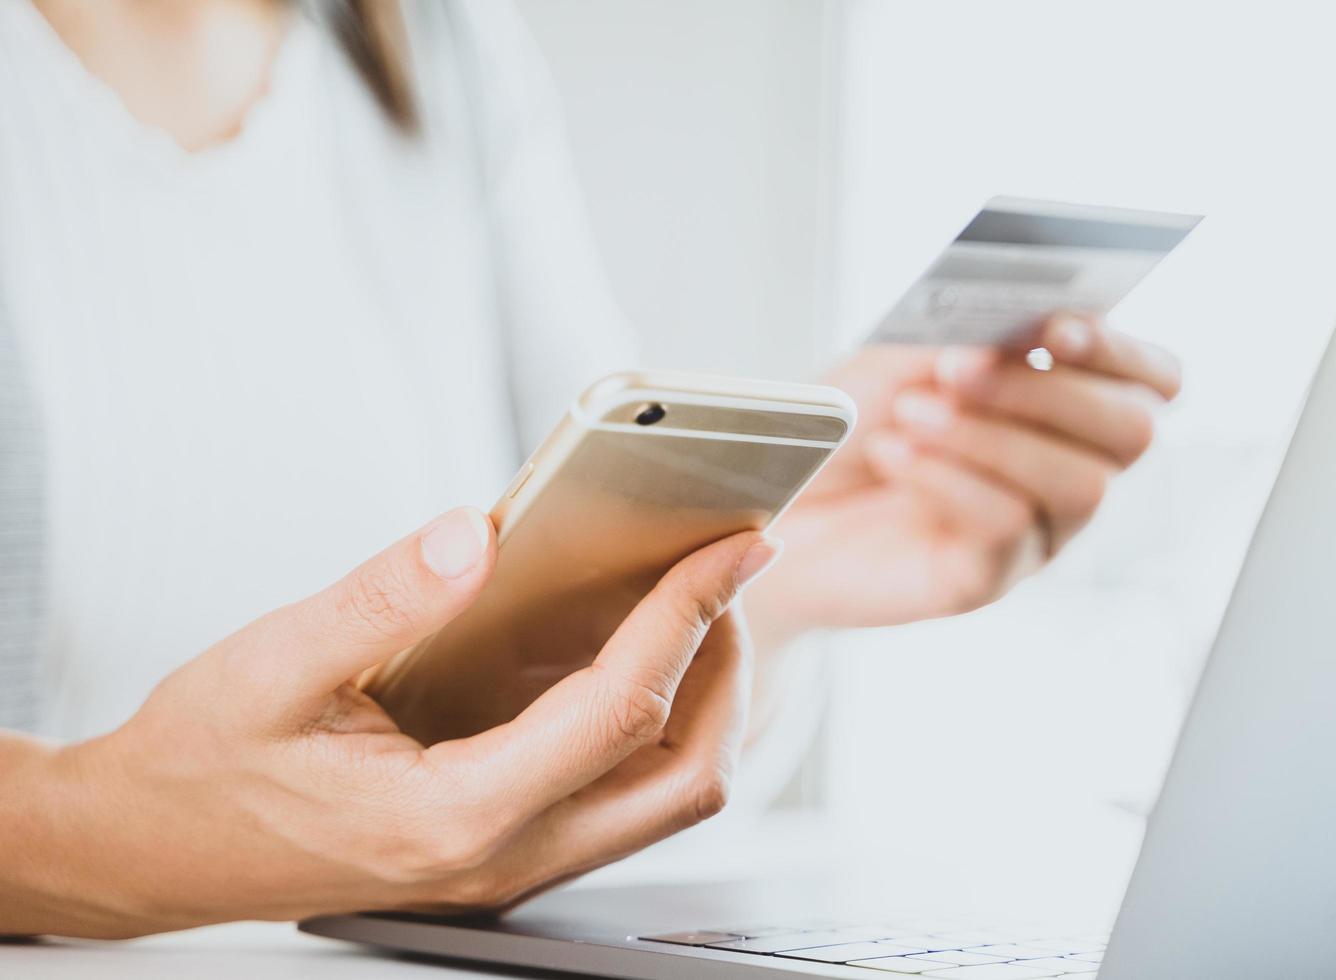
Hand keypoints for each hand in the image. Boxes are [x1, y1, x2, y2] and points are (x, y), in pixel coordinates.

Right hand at [0, 507, 779, 938]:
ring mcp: (508, 866)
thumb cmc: (203, 767)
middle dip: (726, 666)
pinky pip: (620, 798)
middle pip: (680, 774)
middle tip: (728, 574)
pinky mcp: (502, 852)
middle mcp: (501, 858)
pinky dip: (654, 726)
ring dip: (702, 701)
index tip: (732, 548)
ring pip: (663, 798)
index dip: (688, 615)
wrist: (151, 849)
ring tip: (696, 605)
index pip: (619, 709)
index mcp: (454, 815)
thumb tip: (475, 534)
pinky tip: (627, 654)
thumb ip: (381, 598)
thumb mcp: (273, 665)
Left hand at [745, 313, 1179, 643]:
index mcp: (1061, 403)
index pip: (1151, 379)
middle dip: (1048, 390)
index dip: (1120, 350)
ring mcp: (1034, 531)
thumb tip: (1026, 321)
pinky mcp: (985, 579)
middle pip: (1131, 432)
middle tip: (956, 366)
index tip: (1053, 327)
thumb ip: (970, 334)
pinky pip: (1009, 528)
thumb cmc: (843, 423)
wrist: (770, 500)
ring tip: (909, 412)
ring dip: (991, 435)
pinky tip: (892, 453)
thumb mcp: (903, 356)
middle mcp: (1065, 469)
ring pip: (1081, 484)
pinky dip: (949, 478)